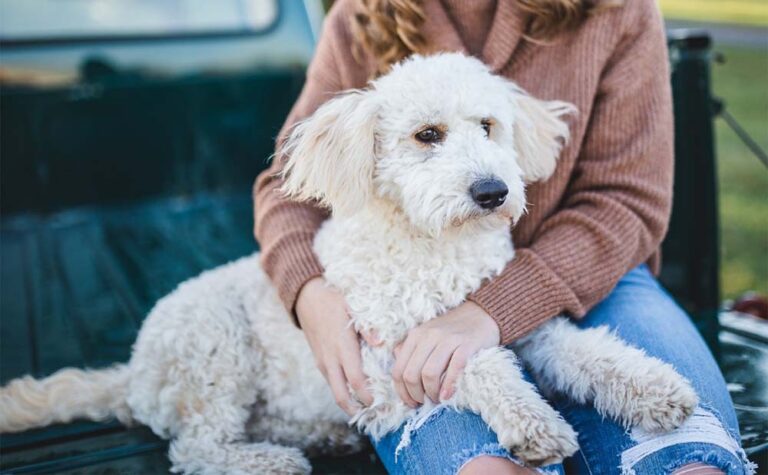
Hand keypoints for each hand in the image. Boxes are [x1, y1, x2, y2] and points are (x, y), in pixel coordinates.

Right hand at [296, 277, 372, 414]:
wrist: (306, 297)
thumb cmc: (334, 300)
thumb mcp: (353, 306)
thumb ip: (367, 325)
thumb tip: (381, 342)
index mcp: (342, 347)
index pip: (355, 380)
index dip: (366, 396)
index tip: (379, 403)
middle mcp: (330, 359)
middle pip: (340, 395)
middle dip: (355, 408)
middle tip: (372, 413)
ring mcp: (322, 361)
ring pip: (334, 390)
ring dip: (348, 401)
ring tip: (367, 406)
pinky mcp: (319, 361)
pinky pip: (331, 381)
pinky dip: (342, 389)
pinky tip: (355, 389)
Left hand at [391, 301, 499, 406]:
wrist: (482, 315)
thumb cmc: (452, 332)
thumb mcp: (427, 337)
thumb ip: (410, 351)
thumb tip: (399, 371)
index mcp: (415, 336)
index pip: (398, 370)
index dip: (402, 392)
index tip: (411, 403)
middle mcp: (428, 335)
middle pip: (411, 374)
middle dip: (416, 395)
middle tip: (425, 402)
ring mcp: (447, 339)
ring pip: (429, 374)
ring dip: (431, 393)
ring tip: (437, 399)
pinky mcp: (467, 344)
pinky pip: (454, 368)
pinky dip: (449, 386)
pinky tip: (448, 395)